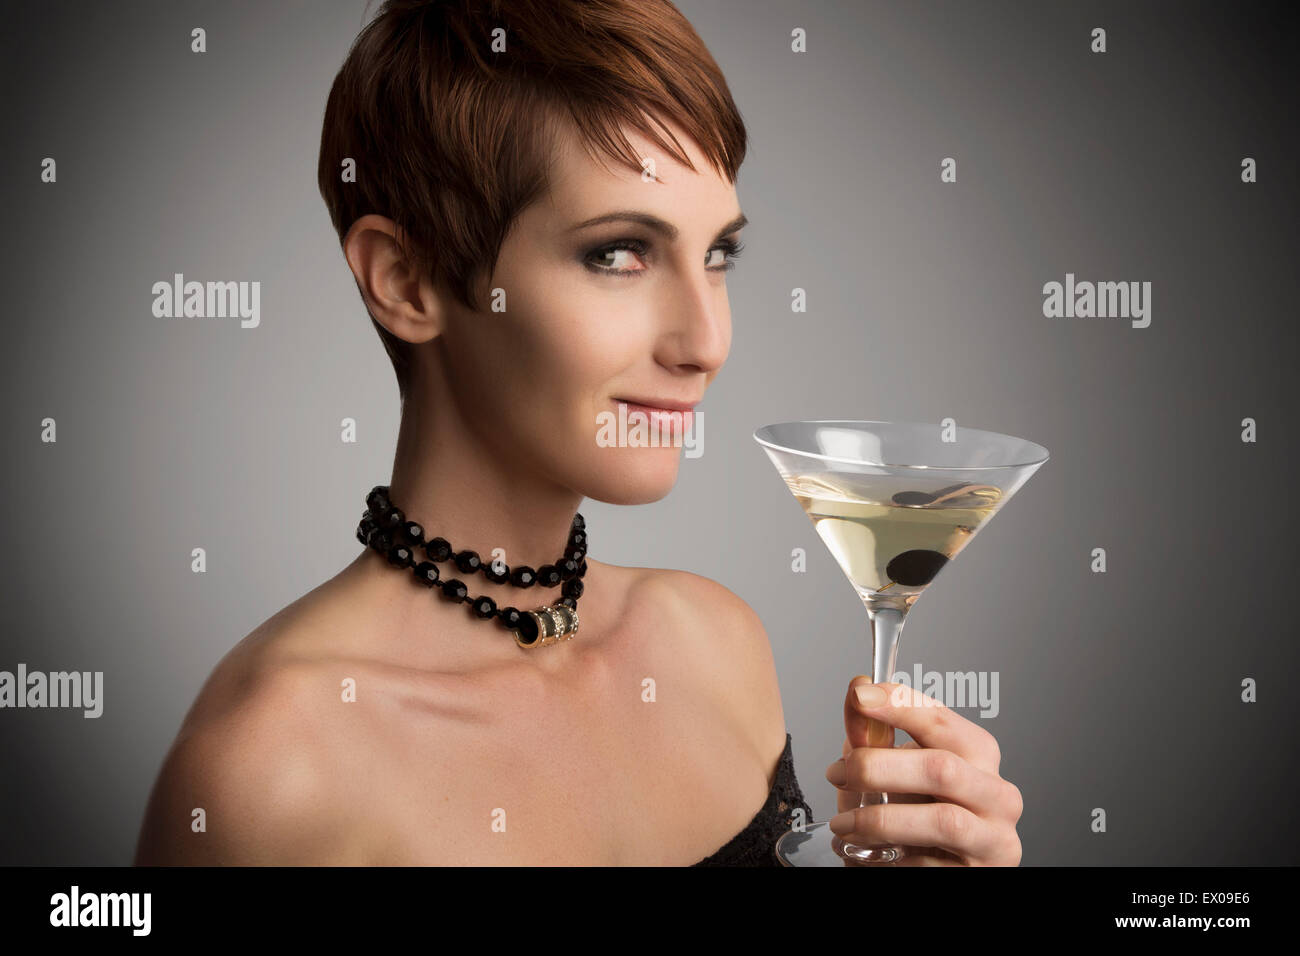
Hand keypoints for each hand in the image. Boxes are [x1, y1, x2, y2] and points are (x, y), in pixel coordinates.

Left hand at [824, 679, 1022, 865]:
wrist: (943, 866)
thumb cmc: (921, 815)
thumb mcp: (896, 772)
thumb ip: (876, 740)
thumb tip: (856, 702)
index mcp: (979, 756)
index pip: (942, 720)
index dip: (899, 704)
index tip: (859, 696)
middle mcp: (997, 794)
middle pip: (941, 767)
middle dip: (878, 766)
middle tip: (838, 773)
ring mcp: (993, 839)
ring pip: (941, 820)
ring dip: (879, 820)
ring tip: (843, 825)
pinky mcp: (978, 875)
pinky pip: (928, 865)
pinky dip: (887, 859)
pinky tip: (864, 853)